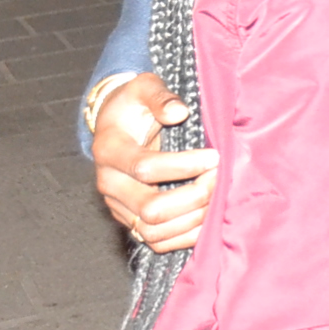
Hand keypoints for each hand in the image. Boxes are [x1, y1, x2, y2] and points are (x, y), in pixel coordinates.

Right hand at [93, 73, 217, 252]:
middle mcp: (108, 183)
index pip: (145, 168)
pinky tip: (209, 220)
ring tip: (218, 197)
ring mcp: (118, 206)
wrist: (116, 124)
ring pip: (152, 231)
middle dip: (193, 196)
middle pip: (150, 208)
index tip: (214, 156)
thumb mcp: (143, 87)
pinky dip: (184, 237)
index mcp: (109, 149)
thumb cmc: (134, 104)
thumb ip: (160, 96)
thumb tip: (179, 112)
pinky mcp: (130, 220)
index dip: (184, 165)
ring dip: (192, 219)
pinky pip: (155, 241)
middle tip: (219, 178)